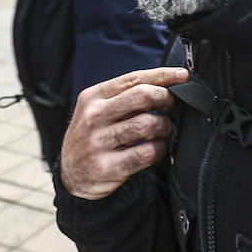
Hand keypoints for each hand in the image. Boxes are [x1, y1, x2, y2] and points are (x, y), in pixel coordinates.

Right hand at [58, 67, 186, 199]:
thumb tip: (165, 84)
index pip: (133, 79)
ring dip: (165, 128)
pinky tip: (157, 150)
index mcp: (92, 97)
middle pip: (143, 96)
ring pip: (148, 124)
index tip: (182, 75)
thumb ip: (124, 97)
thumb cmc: (92, 137)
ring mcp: (98, 142)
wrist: (69, 176)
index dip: (162, 75)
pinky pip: (146, 152)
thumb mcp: (97, 110)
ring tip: (164, 131)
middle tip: (173, 106)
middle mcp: (93, 117)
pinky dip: (159, 150)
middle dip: (166, 99)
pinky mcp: (106, 166)